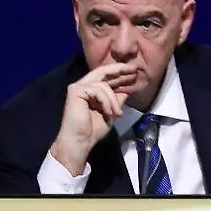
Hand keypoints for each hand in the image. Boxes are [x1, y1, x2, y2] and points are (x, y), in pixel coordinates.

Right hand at [50, 61, 138, 175]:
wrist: (81, 141)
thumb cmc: (93, 130)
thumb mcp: (112, 112)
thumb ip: (117, 100)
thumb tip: (128, 89)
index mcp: (92, 91)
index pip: (107, 77)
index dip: (120, 73)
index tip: (135, 72)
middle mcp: (84, 86)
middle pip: (103, 71)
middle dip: (120, 69)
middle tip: (134, 69)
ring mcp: (78, 87)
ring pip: (103, 84)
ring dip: (114, 99)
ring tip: (117, 114)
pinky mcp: (75, 90)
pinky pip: (97, 90)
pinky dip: (106, 101)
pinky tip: (108, 113)